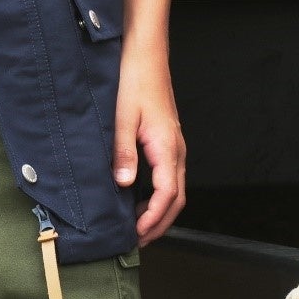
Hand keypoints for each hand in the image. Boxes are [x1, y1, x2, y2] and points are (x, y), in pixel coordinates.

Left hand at [116, 47, 187, 244]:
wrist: (145, 56)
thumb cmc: (134, 82)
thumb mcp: (122, 118)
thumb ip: (123, 153)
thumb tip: (124, 185)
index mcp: (167, 148)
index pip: (167, 195)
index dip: (152, 218)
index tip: (135, 235)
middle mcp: (176, 151)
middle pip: (177, 199)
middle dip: (159, 223)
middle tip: (137, 241)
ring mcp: (174, 147)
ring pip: (175, 190)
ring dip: (160, 212)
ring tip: (138, 228)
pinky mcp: (167, 142)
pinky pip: (169, 178)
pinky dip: (158, 197)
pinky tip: (140, 200)